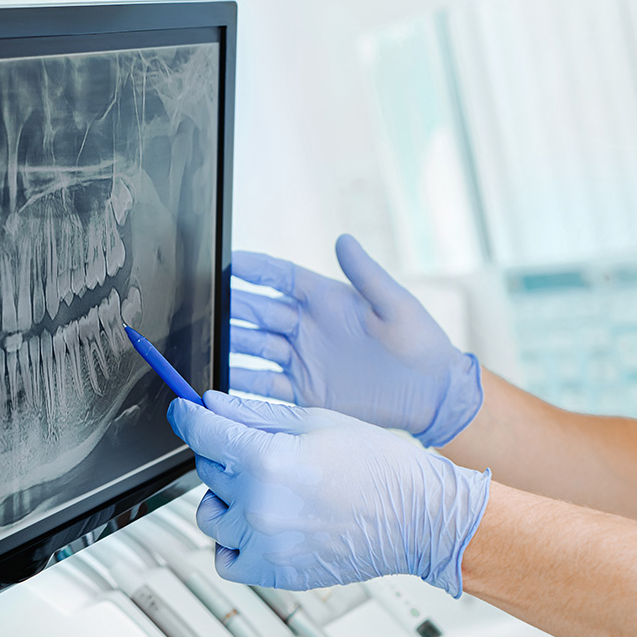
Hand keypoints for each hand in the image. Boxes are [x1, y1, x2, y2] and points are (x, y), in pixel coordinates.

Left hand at [168, 391, 489, 595]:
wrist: (419, 517)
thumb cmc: (379, 466)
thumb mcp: (313, 421)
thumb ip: (254, 415)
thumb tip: (212, 406)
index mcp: (268, 460)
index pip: (202, 434)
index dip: (187, 416)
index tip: (183, 411)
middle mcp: (260, 505)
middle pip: (207, 470)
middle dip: (223, 453)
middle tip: (259, 448)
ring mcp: (265, 543)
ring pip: (210, 514)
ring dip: (226, 498)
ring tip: (263, 490)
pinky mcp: (275, 572)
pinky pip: (226, 557)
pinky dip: (233, 540)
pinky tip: (259, 523)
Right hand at [230, 235, 481, 446]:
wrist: (432, 397)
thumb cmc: (421, 344)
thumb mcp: (396, 306)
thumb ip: (367, 275)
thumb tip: (344, 240)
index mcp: (325, 300)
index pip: (279, 277)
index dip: (253, 269)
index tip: (227, 263)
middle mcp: (306, 327)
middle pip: (257, 312)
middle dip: (230, 308)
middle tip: (204, 307)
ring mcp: (301, 360)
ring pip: (253, 348)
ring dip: (230, 345)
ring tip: (206, 346)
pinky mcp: (303, 392)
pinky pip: (263, 386)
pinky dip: (241, 384)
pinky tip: (221, 381)